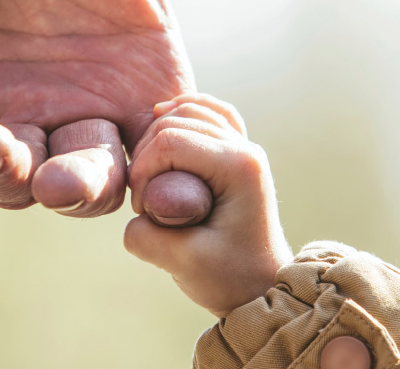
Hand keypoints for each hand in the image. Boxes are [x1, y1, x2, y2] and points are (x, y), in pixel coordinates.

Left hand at [0, 0, 236, 216]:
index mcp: (135, 84)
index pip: (164, 154)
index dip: (168, 179)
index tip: (163, 190)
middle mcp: (76, 114)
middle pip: (91, 183)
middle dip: (78, 189)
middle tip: (59, 184)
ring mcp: (10, 122)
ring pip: (15, 182)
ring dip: (3, 177)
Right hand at [122, 93, 291, 316]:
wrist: (262, 289)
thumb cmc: (230, 279)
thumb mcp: (181, 263)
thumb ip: (145, 235)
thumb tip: (136, 211)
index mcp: (239, 167)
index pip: (170, 141)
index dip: (142, 172)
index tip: (143, 211)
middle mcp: (246, 149)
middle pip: (176, 121)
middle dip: (147, 156)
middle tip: (146, 201)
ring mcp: (244, 148)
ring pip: (189, 111)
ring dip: (158, 136)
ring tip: (150, 176)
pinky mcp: (237, 153)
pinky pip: (209, 113)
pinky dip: (183, 112)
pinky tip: (161, 118)